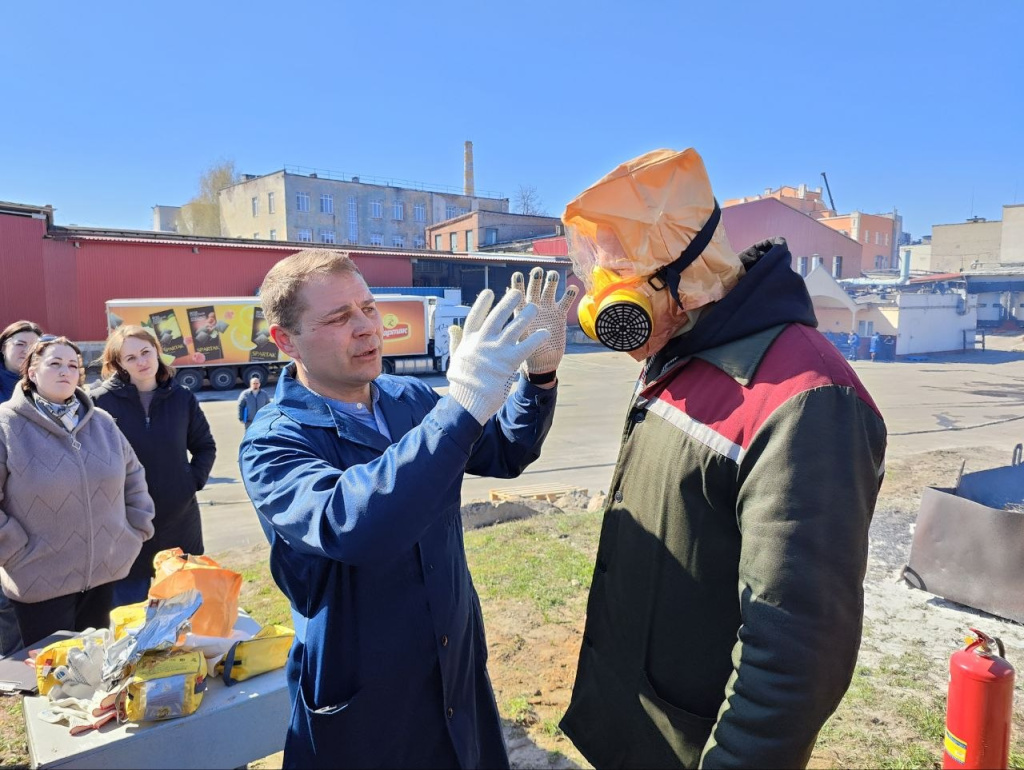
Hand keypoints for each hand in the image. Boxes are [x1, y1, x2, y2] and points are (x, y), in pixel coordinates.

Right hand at [446, 288, 548, 424]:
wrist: (470, 399)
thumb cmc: (462, 380)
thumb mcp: (455, 357)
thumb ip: (455, 340)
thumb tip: (451, 327)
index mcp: (469, 340)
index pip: (475, 316)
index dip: (482, 303)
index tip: (489, 292)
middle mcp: (483, 341)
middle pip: (497, 316)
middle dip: (508, 302)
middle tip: (517, 291)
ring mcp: (497, 350)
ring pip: (514, 327)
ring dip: (525, 316)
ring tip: (534, 307)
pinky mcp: (509, 361)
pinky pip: (526, 346)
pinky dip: (536, 339)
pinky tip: (545, 333)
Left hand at [510, 268, 578, 377]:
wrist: (542, 361)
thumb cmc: (525, 352)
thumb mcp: (519, 342)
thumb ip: (517, 332)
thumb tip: (510, 326)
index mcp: (521, 312)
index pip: (518, 295)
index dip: (517, 285)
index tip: (517, 275)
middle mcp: (534, 306)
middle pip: (534, 288)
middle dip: (536, 279)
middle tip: (537, 271)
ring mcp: (547, 309)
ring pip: (549, 290)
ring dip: (551, 282)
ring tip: (552, 275)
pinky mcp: (559, 315)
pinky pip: (566, 302)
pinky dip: (570, 294)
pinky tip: (572, 287)